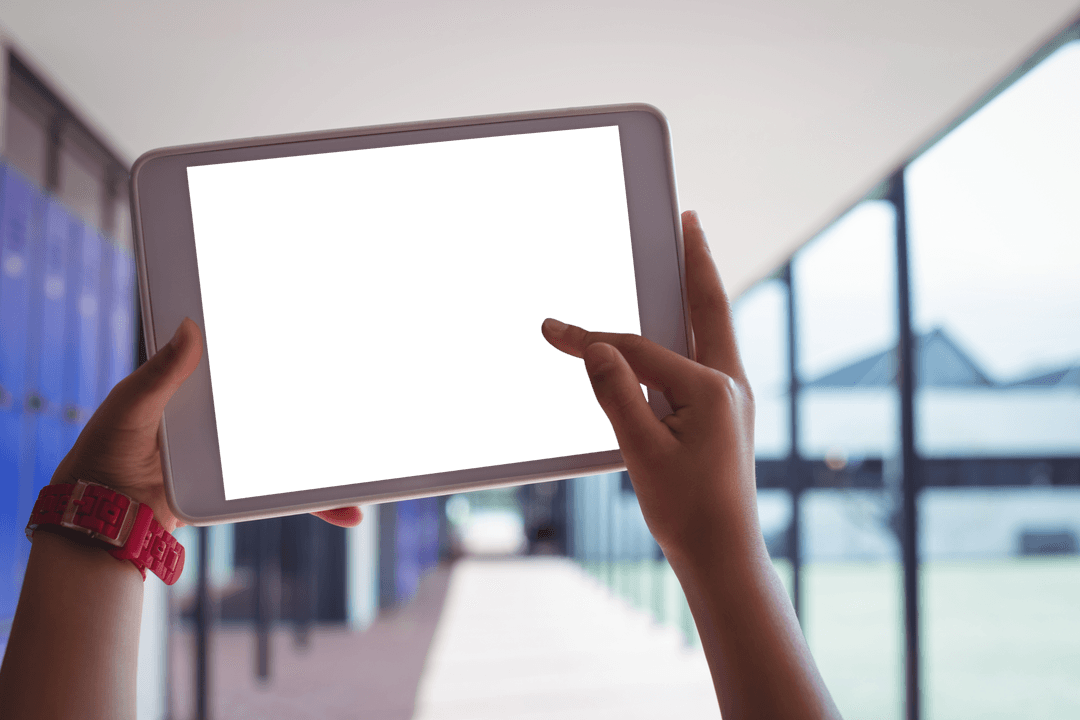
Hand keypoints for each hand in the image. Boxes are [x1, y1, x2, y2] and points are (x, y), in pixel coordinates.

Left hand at [51, 317, 362, 532]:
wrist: (101, 520)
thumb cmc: (104, 454)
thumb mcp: (131, 407)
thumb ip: (161, 373)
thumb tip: (191, 326)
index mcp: (201, 387)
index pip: (251, 362)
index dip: (284, 351)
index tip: (326, 332)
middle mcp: (227, 418)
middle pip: (288, 406)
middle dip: (329, 402)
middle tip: (370, 389)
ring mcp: (240, 454)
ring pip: (298, 448)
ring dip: (334, 455)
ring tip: (370, 454)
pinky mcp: (245, 488)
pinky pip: (287, 492)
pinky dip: (318, 503)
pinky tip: (348, 512)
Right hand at [541, 210, 759, 565]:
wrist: (722, 556)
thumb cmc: (687, 510)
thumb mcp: (642, 451)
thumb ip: (617, 394)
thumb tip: (597, 348)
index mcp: (712, 388)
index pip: (639, 349)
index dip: (591, 339)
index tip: (553, 330)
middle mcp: (730, 384)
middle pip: (709, 307)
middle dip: (696, 262)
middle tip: (689, 223)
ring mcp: (733, 398)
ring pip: (714, 328)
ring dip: (699, 292)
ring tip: (690, 259)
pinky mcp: (726, 414)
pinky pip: (708, 356)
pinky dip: (693, 330)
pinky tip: (680, 330)